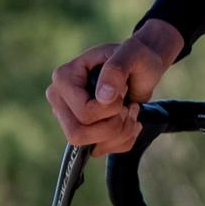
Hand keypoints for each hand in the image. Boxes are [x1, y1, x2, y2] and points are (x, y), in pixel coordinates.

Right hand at [46, 20, 182, 155]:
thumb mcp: (131, 54)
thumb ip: (116, 70)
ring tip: (132, 112)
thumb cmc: (136, 56)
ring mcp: (69, 118)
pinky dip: (123, 140)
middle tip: (128, 107)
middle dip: (113, 127)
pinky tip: (130, 121)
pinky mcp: (83, 131)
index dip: (111, 109)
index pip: (83, 112)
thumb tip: (103, 97)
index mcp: (64, 78)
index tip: (124, 90)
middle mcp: (60, 100)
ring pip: (90, 147)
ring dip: (121, 133)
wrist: (143, 67)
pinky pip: (100, 150)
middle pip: (78, 135)